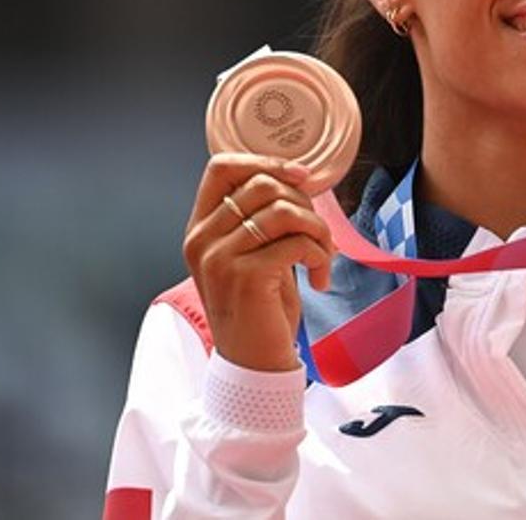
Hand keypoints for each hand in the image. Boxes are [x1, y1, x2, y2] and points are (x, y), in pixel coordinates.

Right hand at [182, 152, 334, 371]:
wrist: (255, 363)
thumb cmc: (262, 306)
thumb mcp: (254, 253)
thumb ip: (261, 217)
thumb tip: (298, 177)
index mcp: (201, 228)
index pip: (221, 168)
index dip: (266, 162)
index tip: (302, 176)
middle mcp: (202, 239)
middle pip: (263, 185)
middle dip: (305, 203)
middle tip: (318, 233)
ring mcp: (219, 258)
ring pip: (283, 211)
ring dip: (318, 230)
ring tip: (324, 255)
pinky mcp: (245, 276)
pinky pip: (296, 242)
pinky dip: (319, 255)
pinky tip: (319, 277)